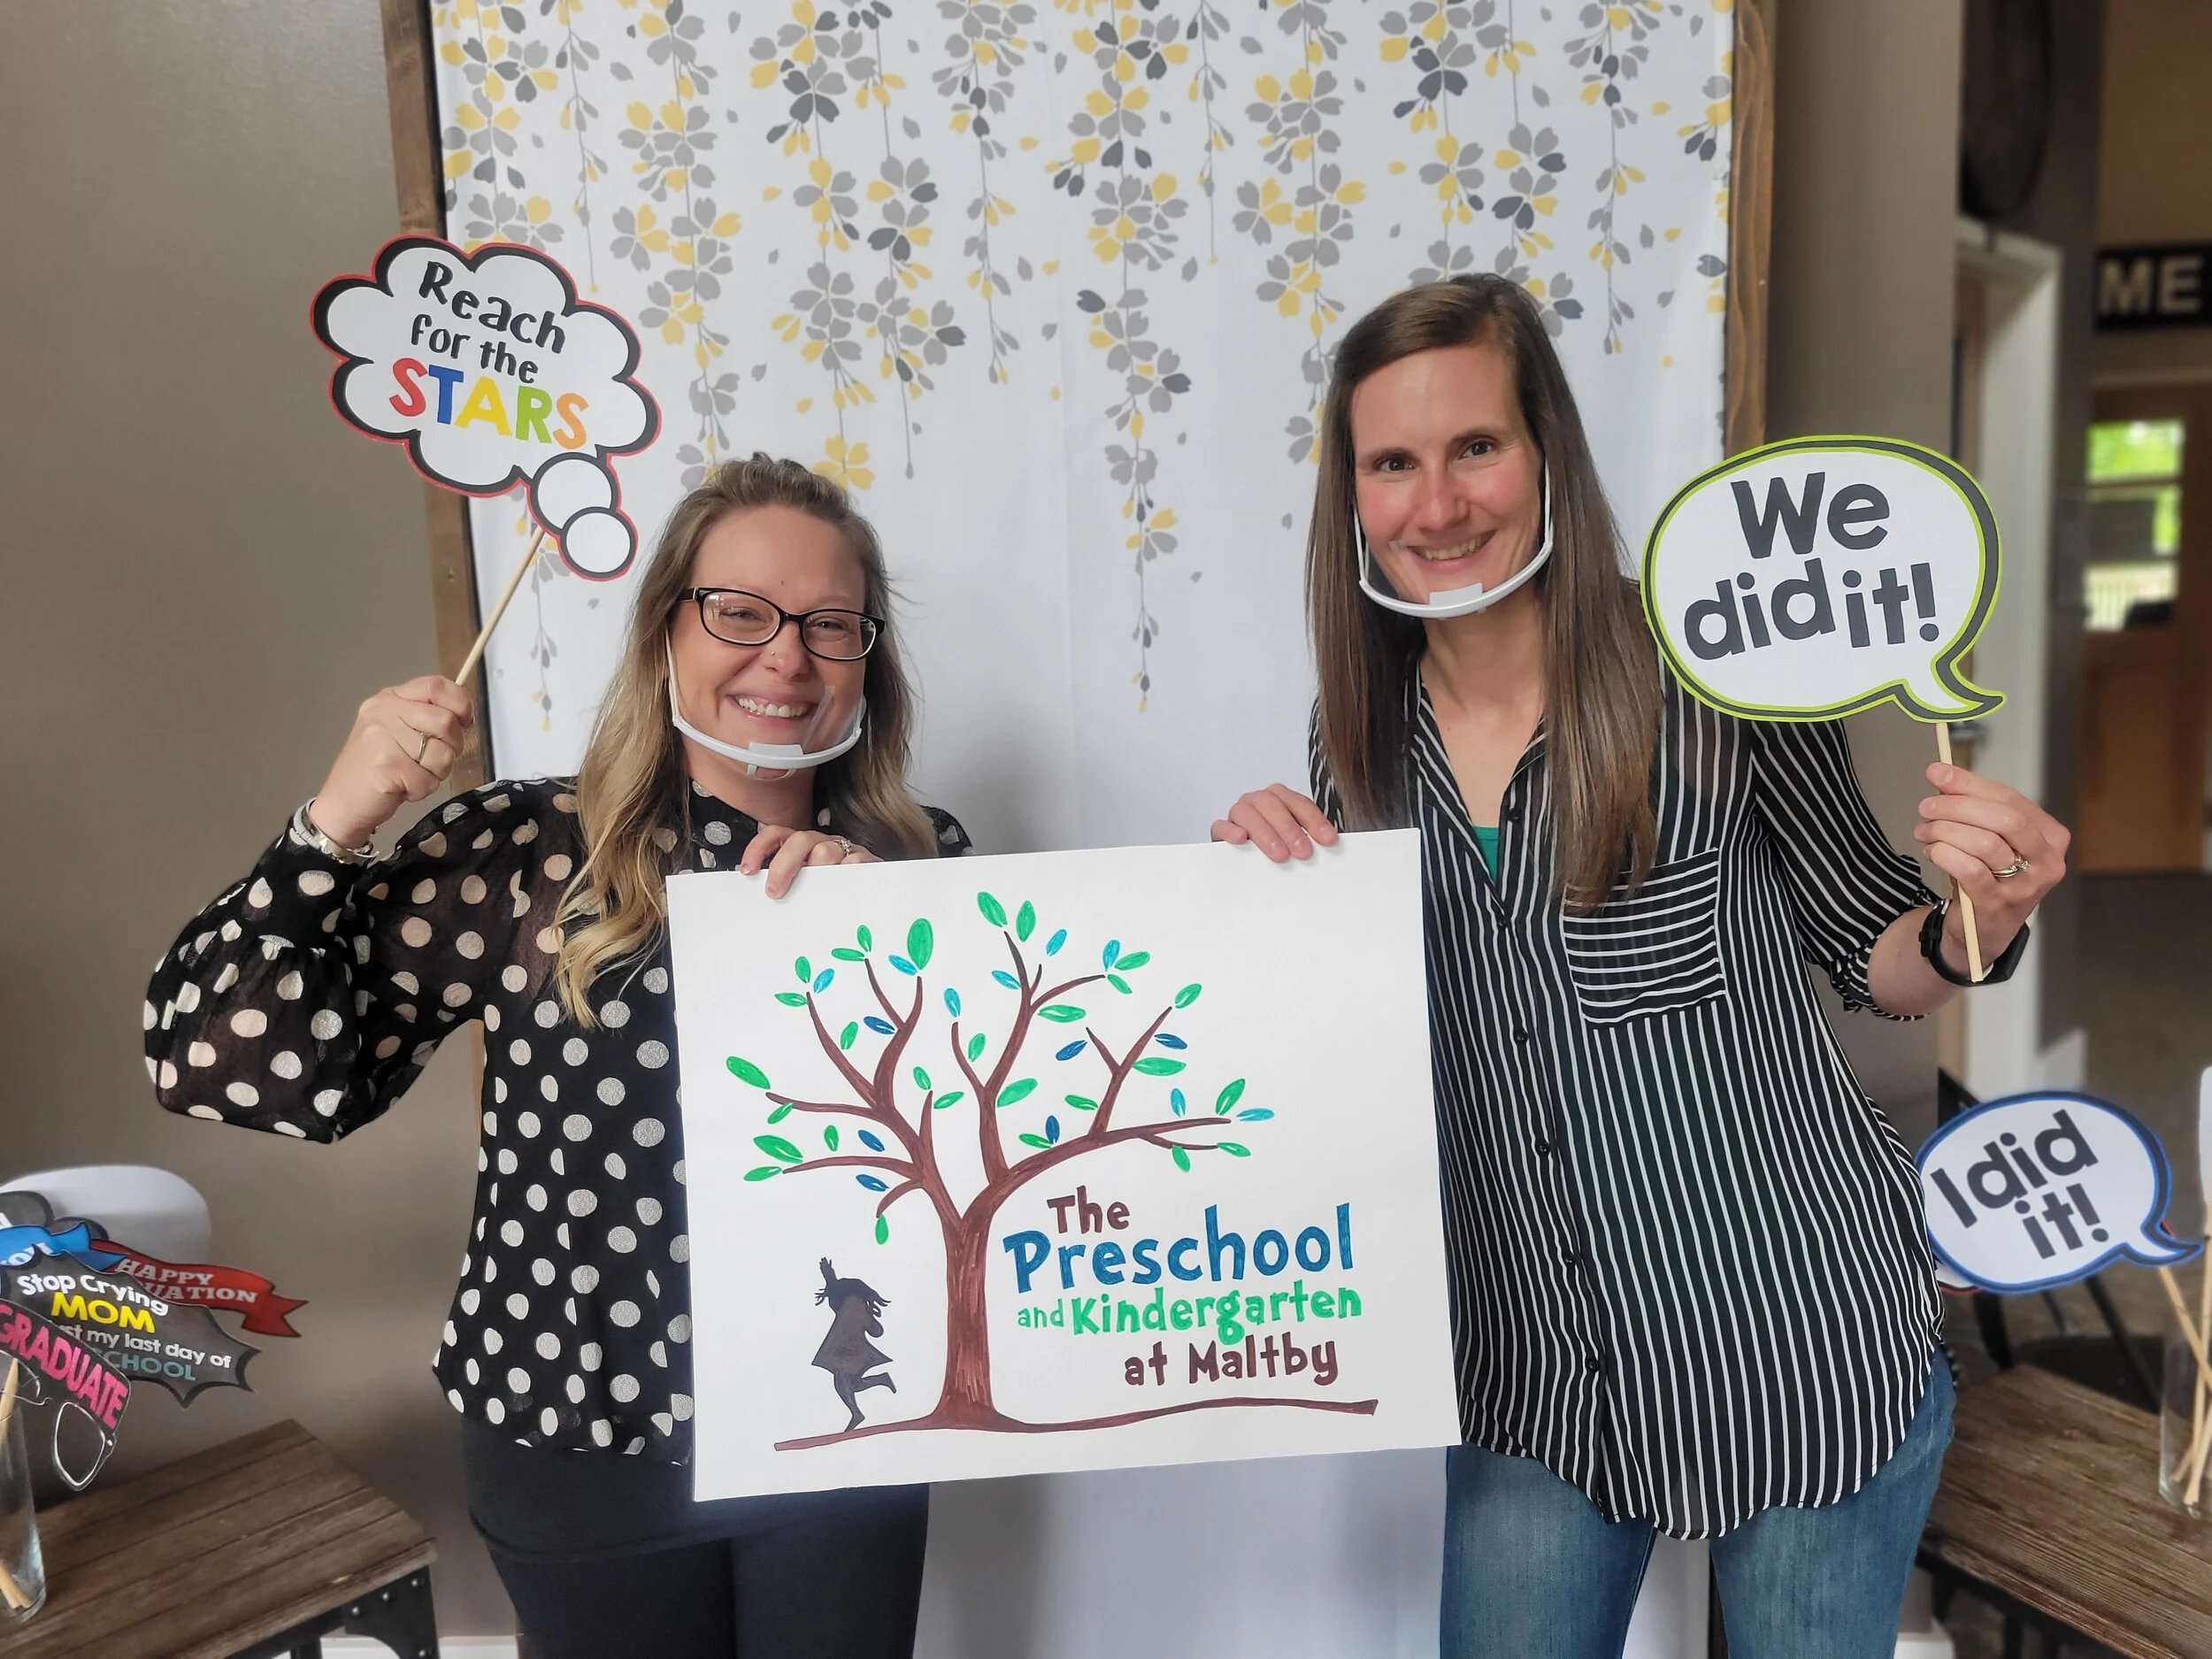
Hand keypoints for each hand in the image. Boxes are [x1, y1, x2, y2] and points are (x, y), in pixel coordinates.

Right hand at [309, 677, 474, 848]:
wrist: (342, 801)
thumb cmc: (377, 767)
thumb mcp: (399, 730)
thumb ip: (428, 716)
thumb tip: (464, 715)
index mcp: (390, 698)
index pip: (436, 686)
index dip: (460, 704)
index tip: (465, 722)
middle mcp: (383, 712)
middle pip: (446, 721)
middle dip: (451, 747)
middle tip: (430, 759)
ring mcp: (382, 738)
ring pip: (442, 754)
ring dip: (435, 773)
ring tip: (411, 773)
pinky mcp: (386, 765)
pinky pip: (428, 780)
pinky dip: (422, 789)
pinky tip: (401, 787)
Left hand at [741, 825, 878, 898]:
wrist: (869, 890)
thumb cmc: (829, 889)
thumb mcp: (804, 885)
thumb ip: (786, 885)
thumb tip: (763, 899)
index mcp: (801, 846)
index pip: (776, 835)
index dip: (759, 848)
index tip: (748, 870)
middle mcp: (820, 843)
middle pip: (800, 840)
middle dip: (783, 866)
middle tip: (775, 892)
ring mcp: (843, 850)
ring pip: (826, 850)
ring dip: (816, 870)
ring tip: (812, 892)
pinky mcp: (866, 860)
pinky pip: (856, 860)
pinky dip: (847, 869)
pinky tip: (842, 882)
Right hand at [1210, 784, 1339, 863]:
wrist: (1246, 856)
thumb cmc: (1276, 845)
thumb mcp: (1295, 841)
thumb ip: (1308, 839)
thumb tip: (1328, 847)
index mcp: (1279, 798)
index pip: (1299, 803)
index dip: (1315, 821)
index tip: (1328, 840)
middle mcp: (1258, 800)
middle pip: (1272, 804)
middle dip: (1290, 828)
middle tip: (1303, 852)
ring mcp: (1238, 813)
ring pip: (1247, 812)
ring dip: (1265, 833)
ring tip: (1279, 854)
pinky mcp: (1221, 829)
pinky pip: (1221, 825)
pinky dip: (1231, 830)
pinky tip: (1242, 839)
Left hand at [1912, 762, 2068, 966]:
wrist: (1983, 928)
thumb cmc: (1987, 874)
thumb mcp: (1986, 836)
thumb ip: (1970, 805)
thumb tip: (1941, 773)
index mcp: (2049, 835)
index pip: (2010, 799)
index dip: (1971, 784)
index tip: (1937, 773)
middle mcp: (2046, 860)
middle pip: (2003, 819)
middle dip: (1958, 807)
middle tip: (1926, 807)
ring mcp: (2026, 885)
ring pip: (1984, 843)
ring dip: (1945, 831)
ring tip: (1924, 832)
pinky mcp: (1999, 904)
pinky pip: (1969, 870)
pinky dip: (1944, 854)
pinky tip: (1932, 851)